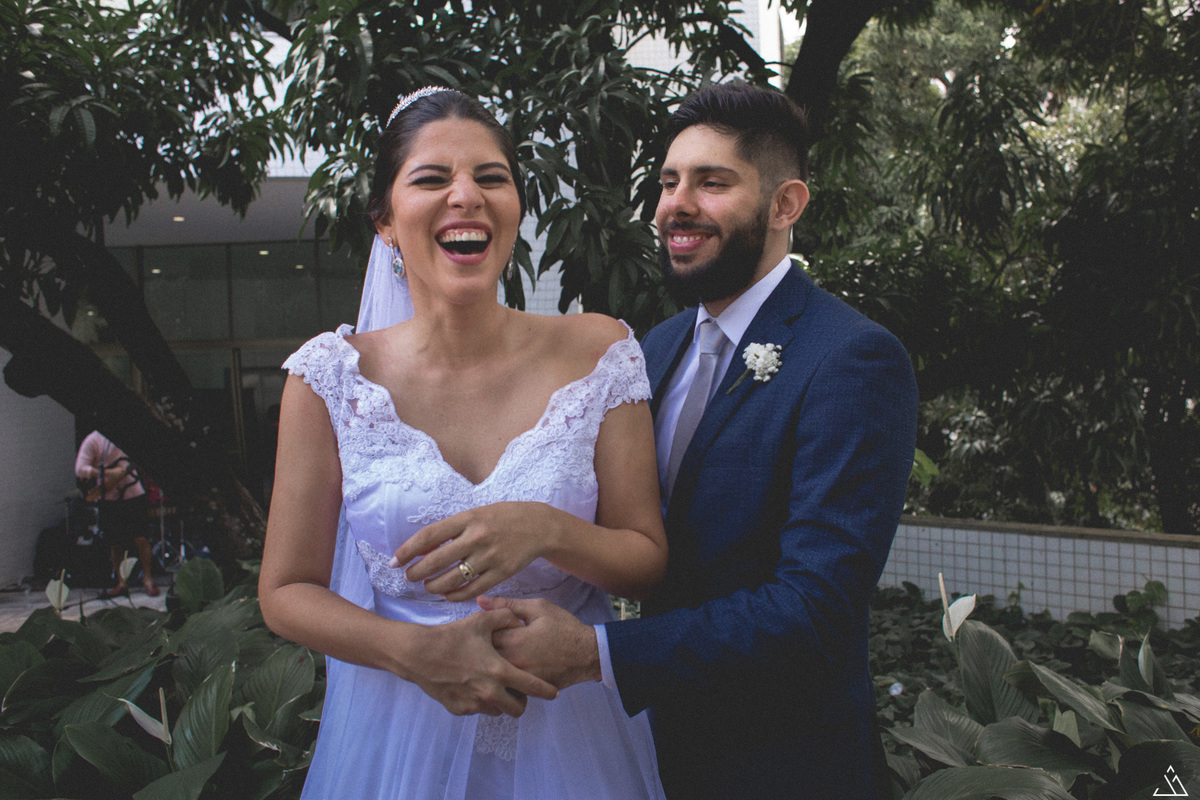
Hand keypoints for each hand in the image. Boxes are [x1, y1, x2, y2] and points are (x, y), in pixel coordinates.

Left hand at [392, 502, 554, 601]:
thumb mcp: (475, 515)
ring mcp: (490, 557)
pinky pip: (472, 591)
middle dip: (417, 572)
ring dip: (434, 587)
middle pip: (436, 561)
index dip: (408, 550)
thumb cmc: (501, 518)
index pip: (428, 536)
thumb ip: (450, 530)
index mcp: (467, 518)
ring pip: (452, 580)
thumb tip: (419, 548)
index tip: (395, 561)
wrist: (538, 526)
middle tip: (410, 577)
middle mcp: (477, 537)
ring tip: (428, 586)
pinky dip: (455, 596)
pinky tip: (448, 595)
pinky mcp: (502, 573)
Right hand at [404, 608, 557, 716]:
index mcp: (499, 671)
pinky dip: (480, 701)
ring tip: (493, 684)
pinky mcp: (459, 710)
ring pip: (497, 711)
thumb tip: (518, 619)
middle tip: (516, 688)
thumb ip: (504, 617)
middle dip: (521, 700)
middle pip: (517, 709)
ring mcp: (473, 704)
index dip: (546, 691)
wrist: (418, 654)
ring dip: (500, 701)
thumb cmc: (451, 636)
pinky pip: (477, 709)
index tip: (553, 693)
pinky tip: (473, 684)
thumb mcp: (480, 621)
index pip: (532, 687)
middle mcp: (489, 693)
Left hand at [477, 596, 600, 688]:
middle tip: (493, 641)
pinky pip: (507, 684)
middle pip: (484, 657)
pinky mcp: (528, 690)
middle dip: (485, 648)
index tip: (490, 626)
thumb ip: (507, 604)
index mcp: (513, 640)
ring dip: (493, 663)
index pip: (482, 636)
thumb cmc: (563, 627)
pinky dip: (505, 677)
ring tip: (501, 654)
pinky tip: (512, 667)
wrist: (587, 653)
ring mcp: (520, 679)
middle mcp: (513, 663)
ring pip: (494, 673)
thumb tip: (479, 600)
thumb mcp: (538, 608)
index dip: (483, 630)